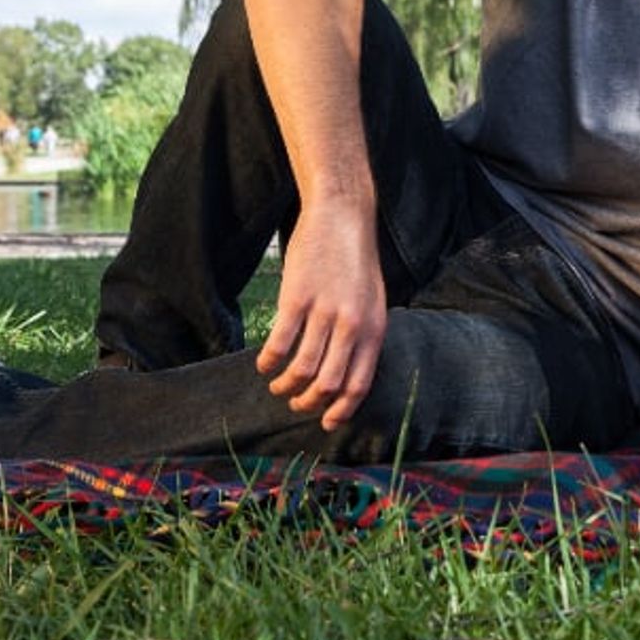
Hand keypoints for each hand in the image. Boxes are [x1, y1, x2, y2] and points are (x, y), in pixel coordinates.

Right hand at [255, 198, 387, 430]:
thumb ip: (362, 336)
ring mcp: (325, 311)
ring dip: (285, 385)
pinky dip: (268, 362)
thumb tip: (346, 377)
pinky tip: (264, 363)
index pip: (359, 384)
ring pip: (302, 369)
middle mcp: (352, 324)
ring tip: (277, 385)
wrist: (342, 217)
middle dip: (308, 403)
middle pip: (329, 384)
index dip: (340, 411)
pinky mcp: (297, 297)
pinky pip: (279, 343)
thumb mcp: (372, 301)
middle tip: (295, 403)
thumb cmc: (355, 262)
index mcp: (374, 328)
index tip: (325, 423)